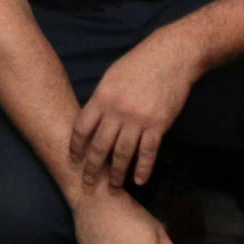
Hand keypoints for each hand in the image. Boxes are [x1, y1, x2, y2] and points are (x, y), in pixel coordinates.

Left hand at [67, 35, 194, 188]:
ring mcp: (138, 119)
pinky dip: (143, 169)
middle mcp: (117, 111)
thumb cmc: (139, 64)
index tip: (73, 159)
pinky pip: (148, 152)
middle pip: (100, 146)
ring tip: (113, 186)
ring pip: (123, 153)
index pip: (82, 128)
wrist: (171, 57)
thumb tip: (91, 120)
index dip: (76, 146)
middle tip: (88, 183)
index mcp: (102, 97)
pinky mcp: (158, 125)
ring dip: (117, 173)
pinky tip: (139, 180)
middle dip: (92, 167)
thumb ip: (101, 100)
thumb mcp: (111, 77)